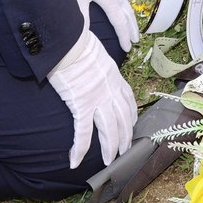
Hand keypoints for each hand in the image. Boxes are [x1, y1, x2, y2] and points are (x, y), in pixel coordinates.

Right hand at [47, 24, 136, 167]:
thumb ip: (99, 66)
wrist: (70, 41)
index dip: (132, 114)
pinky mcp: (82, 104)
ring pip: (109, 129)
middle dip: (124, 137)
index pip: (128, 99)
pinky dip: (80, 148)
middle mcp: (111, 89)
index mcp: (115, 76)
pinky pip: (83, 132)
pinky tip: (76, 160)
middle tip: (124, 151)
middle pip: (123, 118)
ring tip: (108, 161)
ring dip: (110, 148)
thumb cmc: (78, 43)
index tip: (133, 124)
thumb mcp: (97, 53)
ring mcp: (98, 98)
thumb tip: (92, 69)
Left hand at [64, 0, 139, 51]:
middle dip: (132, 29)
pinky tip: (122, 8)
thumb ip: (82, 15)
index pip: (119, 22)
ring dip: (131, 18)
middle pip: (128, 15)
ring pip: (127, 6)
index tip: (128, 48)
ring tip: (133, 27)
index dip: (124, 36)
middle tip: (136, 41)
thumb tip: (84, 34)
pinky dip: (126, 8)